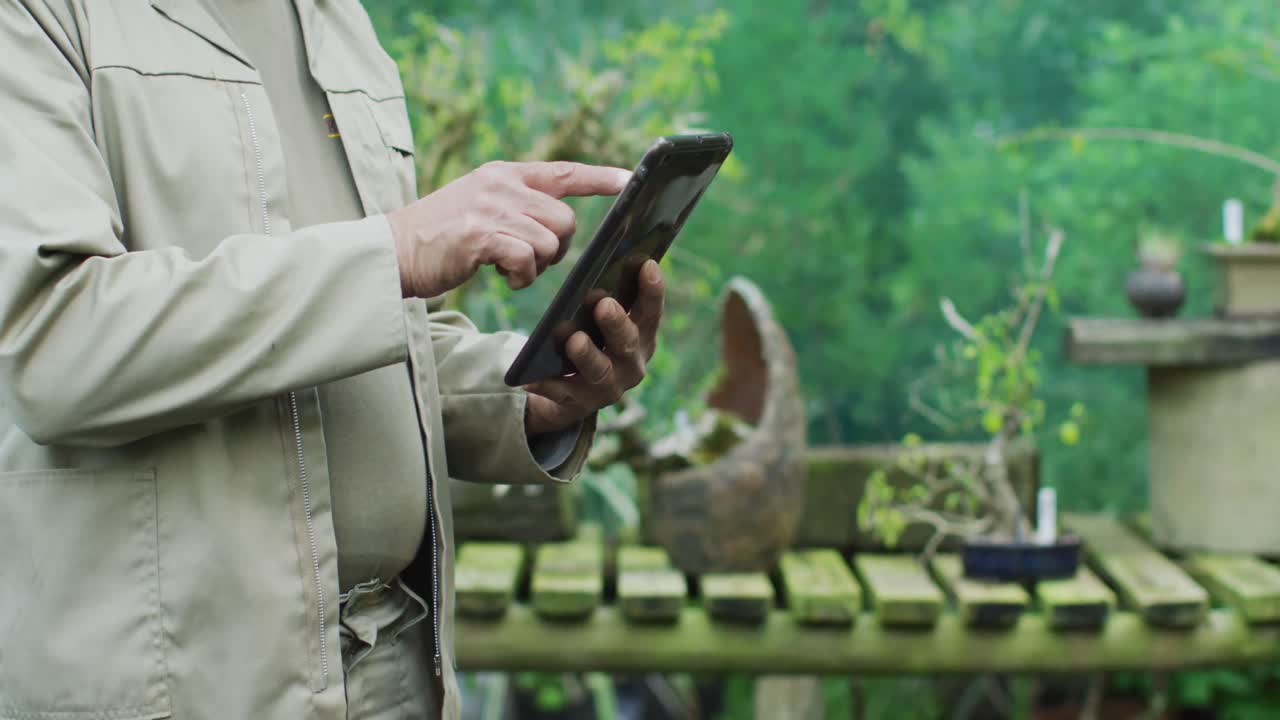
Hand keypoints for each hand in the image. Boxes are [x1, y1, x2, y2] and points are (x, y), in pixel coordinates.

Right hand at [388, 161, 629, 297]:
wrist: (393, 250)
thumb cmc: (440, 237)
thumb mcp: (479, 205)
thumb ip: (514, 204)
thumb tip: (556, 225)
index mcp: (504, 174)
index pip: (563, 171)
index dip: (599, 177)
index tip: (628, 179)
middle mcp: (501, 185)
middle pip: (565, 218)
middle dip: (559, 246)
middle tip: (532, 259)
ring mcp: (490, 208)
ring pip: (550, 241)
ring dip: (538, 265)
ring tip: (510, 267)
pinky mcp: (481, 235)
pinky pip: (527, 259)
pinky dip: (522, 276)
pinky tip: (503, 276)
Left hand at [524, 259, 664, 435]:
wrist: (572, 391)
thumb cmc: (590, 341)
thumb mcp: (600, 321)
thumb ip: (606, 299)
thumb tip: (597, 266)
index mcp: (641, 338)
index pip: (651, 313)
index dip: (652, 290)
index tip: (647, 264)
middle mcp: (631, 364)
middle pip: (628, 343)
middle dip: (616, 323)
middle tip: (604, 304)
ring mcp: (608, 387)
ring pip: (599, 371)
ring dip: (587, 355)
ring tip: (574, 340)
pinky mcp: (580, 404)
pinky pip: (562, 393)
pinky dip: (547, 385)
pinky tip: (529, 377)